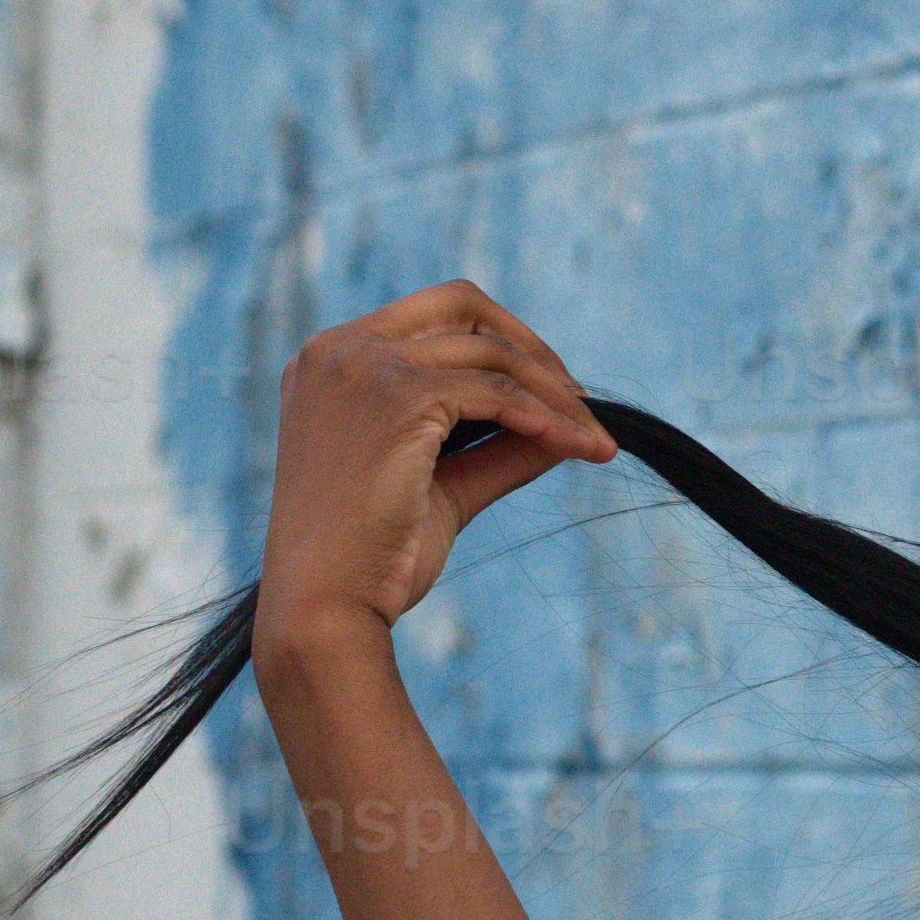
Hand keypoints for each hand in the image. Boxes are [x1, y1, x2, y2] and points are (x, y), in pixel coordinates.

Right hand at [251, 279, 614, 667]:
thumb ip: (496, 445)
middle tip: (583, 405)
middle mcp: (337, 350)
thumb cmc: (372, 558)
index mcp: (331, 361)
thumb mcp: (441, 483)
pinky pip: (496, 393)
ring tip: (594, 443)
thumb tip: (566, 421)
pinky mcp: (395, 398)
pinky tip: (575, 447)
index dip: (503, 340)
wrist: (325, 611)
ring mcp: (362, 367)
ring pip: (491, 353)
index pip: (434, 313)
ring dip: (555, 397)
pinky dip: (544, 417)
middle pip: (464, 308)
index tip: (553, 389)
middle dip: (533, 350)